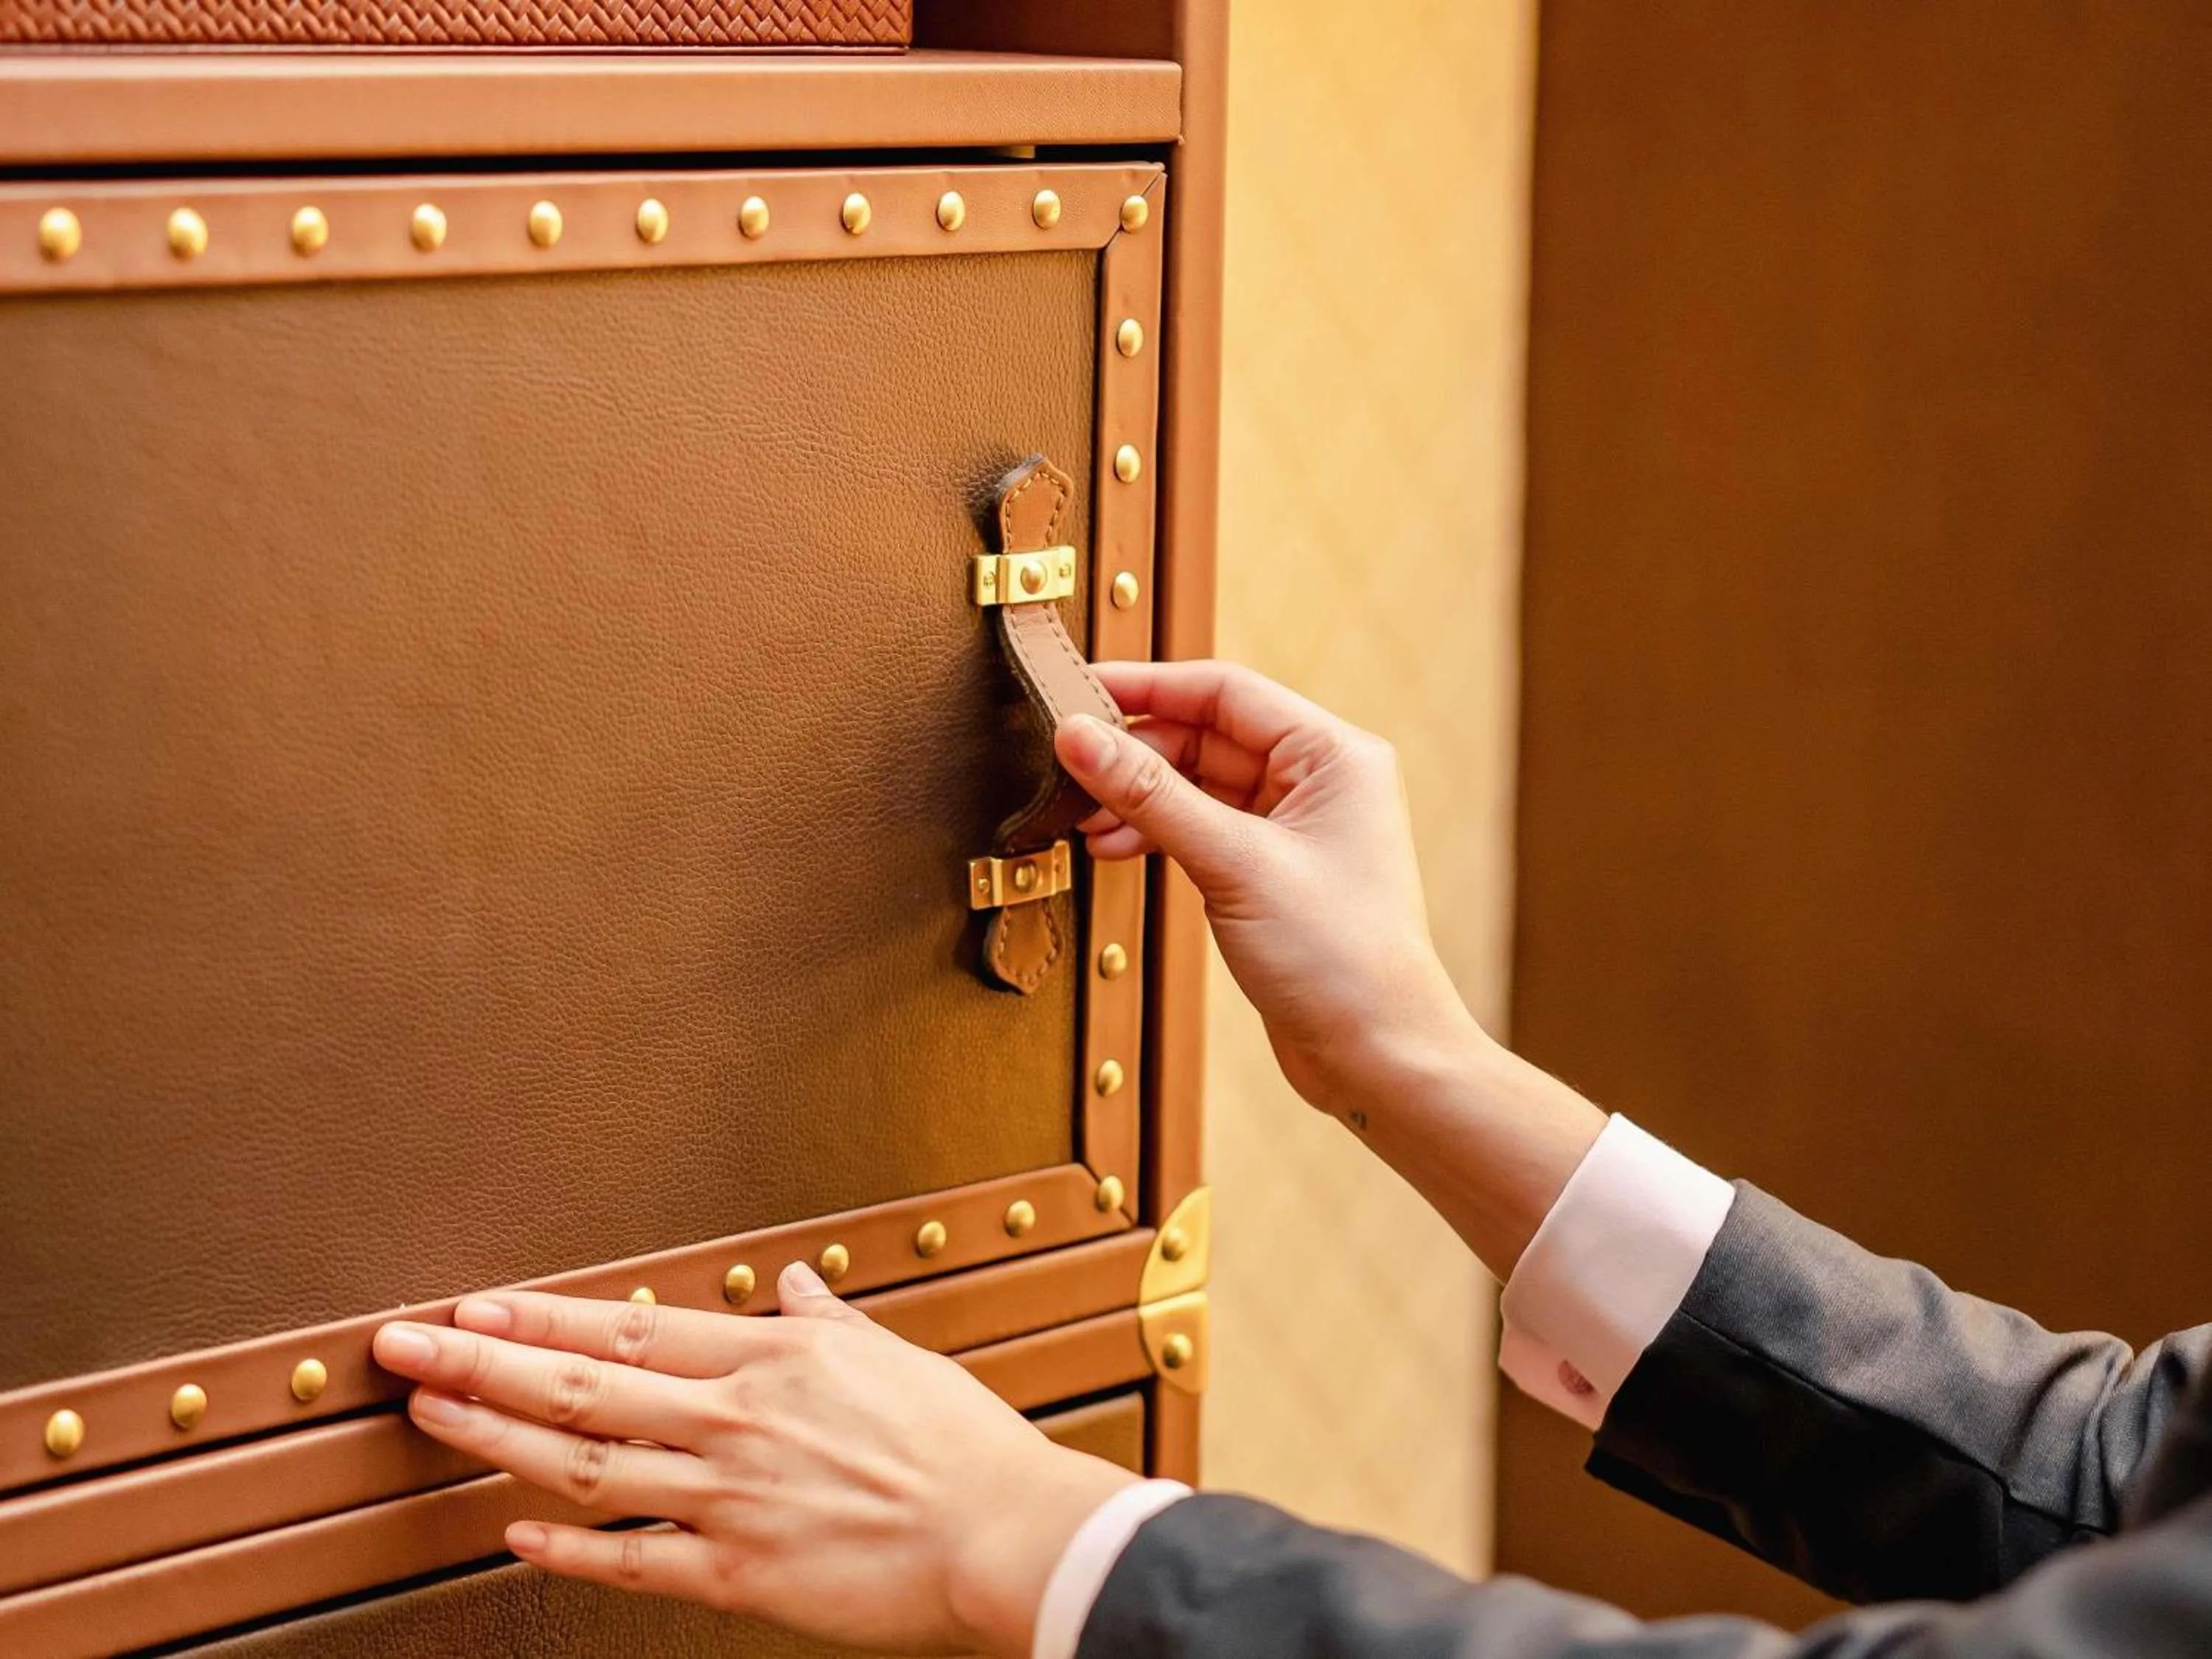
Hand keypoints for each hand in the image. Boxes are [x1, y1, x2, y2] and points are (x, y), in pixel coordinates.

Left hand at [370, 1265, 1137, 1656]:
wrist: (1006, 1534)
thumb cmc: (960, 1446)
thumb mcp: (893, 1358)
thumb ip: (829, 1322)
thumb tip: (797, 1284)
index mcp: (773, 1362)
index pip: (628, 1330)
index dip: (541, 1319)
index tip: (477, 1305)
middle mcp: (737, 1421)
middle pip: (582, 1389)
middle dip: (482, 1364)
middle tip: (406, 1346)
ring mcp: (731, 1499)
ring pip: (587, 1466)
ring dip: (497, 1440)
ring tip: (430, 1418)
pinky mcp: (742, 1574)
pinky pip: (635, 1560)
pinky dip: (570, 1546)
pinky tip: (515, 1532)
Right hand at [1057, 660, 1605, 1274]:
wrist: (1378, 1057)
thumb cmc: (1338, 958)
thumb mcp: (1233, 865)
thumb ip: (1151, 795)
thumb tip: (1078, 735)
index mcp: (1333, 755)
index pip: (1224, 692)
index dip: (1146, 687)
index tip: (1077, 693)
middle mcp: (1319, 781)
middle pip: (1205, 736)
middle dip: (1134, 753)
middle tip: (1066, 768)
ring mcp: (1295, 827)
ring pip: (1198, 785)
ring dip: (1139, 798)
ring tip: (1081, 819)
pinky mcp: (1273, 872)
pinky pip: (1202, 828)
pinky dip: (1157, 835)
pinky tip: (1112, 848)